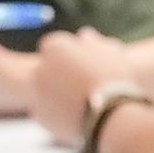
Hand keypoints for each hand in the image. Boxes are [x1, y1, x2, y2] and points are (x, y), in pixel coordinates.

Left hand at [30, 28, 131, 145]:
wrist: (112, 117)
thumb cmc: (116, 80)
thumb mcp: (111, 53)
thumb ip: (93, 42)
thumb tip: (84, 34)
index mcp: (56, 47)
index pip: (53, 46)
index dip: (69, 55)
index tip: (83, 64)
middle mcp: (40, 67)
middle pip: (46, 68)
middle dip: (60, 74)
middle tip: (83, 84)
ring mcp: (37, 92)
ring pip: (46, 90)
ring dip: (59, 93)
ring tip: (84, 102)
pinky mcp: (40, 115)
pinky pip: (48, 111)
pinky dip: (59, 112)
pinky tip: (79, 115)